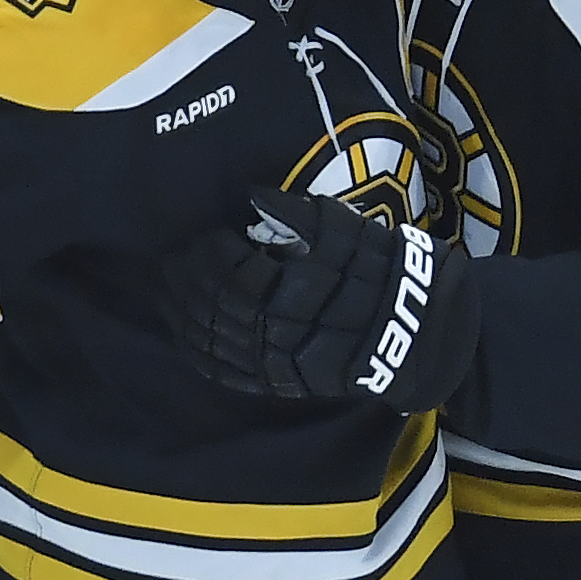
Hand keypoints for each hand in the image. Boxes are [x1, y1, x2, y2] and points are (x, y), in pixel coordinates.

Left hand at [164, 187, 481, 413]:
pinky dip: (198, 351)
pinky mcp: (276, 382)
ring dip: (182, 315)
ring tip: (168, 291)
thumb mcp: (343, 229)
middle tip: (173, 259)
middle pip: (213, 306)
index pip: (229, 272)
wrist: (413, 328)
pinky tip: (185, 332)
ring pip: (212, 341)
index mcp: (290, 291)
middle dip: (187, 280)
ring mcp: (274, 362)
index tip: (207, 235)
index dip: (210, 252)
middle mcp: (276, 331)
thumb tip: (252, 196)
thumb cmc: (379, 269)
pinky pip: (224, 372)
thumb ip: (293, 212)